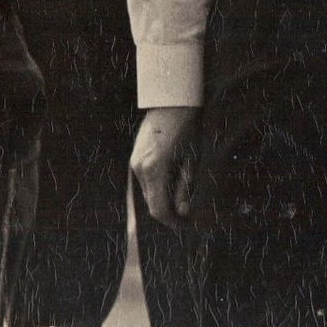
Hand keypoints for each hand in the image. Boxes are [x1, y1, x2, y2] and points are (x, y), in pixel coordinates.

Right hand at [130, 105, 198, 228]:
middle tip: (188, 211)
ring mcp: (135, 161)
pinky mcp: (135, 156)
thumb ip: (184, 188)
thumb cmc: (187, 129)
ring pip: (148, 192)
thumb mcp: (191, 161)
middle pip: (152, 202)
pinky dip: (158, 185)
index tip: (186, 224)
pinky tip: (173, 176)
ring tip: (183, 188)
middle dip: (169, 210)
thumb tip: (182, 211)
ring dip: (164, 197)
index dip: (172, 221)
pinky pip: (145, 179)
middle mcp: (140, 167)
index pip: (158, 209)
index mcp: (155, 170)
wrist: (172, 102)